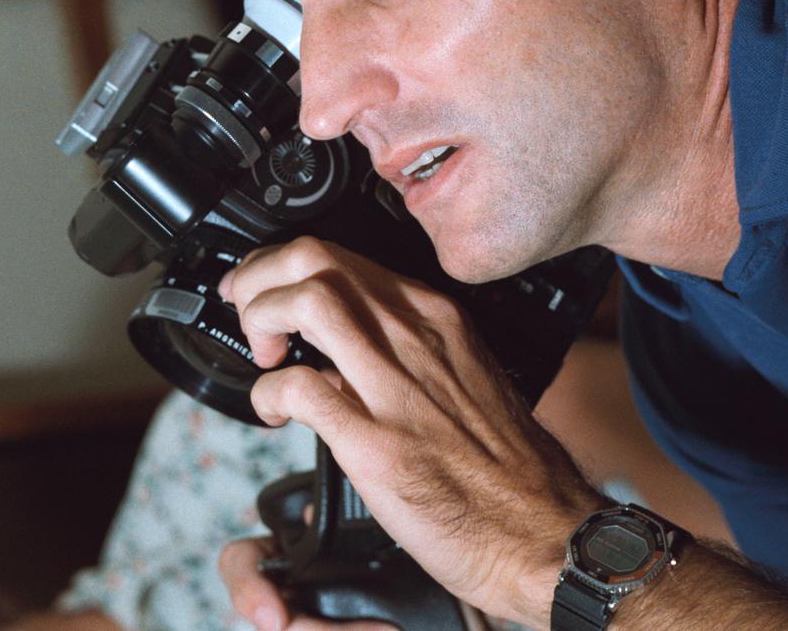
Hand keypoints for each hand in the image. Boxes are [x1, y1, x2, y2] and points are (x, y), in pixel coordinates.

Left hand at [219, 237, 601, 626]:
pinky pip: (299, 388)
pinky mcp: (378, 444)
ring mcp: (397, 387)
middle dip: (260, 277)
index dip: (284, 269)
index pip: (341, 256)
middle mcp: (416, 338)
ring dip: (261, 316)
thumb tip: (332, 358)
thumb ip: (398, 357)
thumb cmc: (505, 468)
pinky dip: (267, 392)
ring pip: (309, 300)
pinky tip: (271, 412)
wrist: (542, 531)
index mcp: (435, 319)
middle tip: (245, 311)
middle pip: (316, 259)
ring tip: (259, 350)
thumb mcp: (460, 380)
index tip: (264, 292)